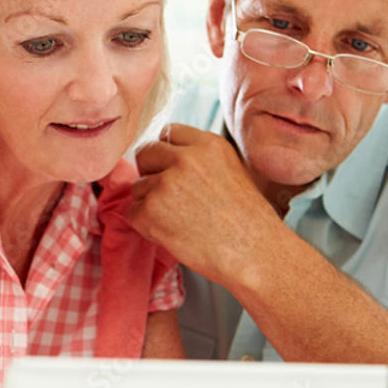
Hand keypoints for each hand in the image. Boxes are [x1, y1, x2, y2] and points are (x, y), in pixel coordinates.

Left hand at [129, 124, 284, 286]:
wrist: (254, 254)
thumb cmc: (248, 222)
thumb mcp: (233, 171)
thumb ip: (200, 159)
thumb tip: (166, 159)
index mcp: (208, 144)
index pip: (168, 132)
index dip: (167, 153)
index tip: (174, 171)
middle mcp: (185, 159)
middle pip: (146, 153)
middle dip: (152, 173)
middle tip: (171, 198)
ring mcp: (166, 183)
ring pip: (139, 187)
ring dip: (151, 204)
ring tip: (182, 221)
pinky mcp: (151, 211)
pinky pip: (134, 213)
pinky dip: (147, 226)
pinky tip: (174, 234)